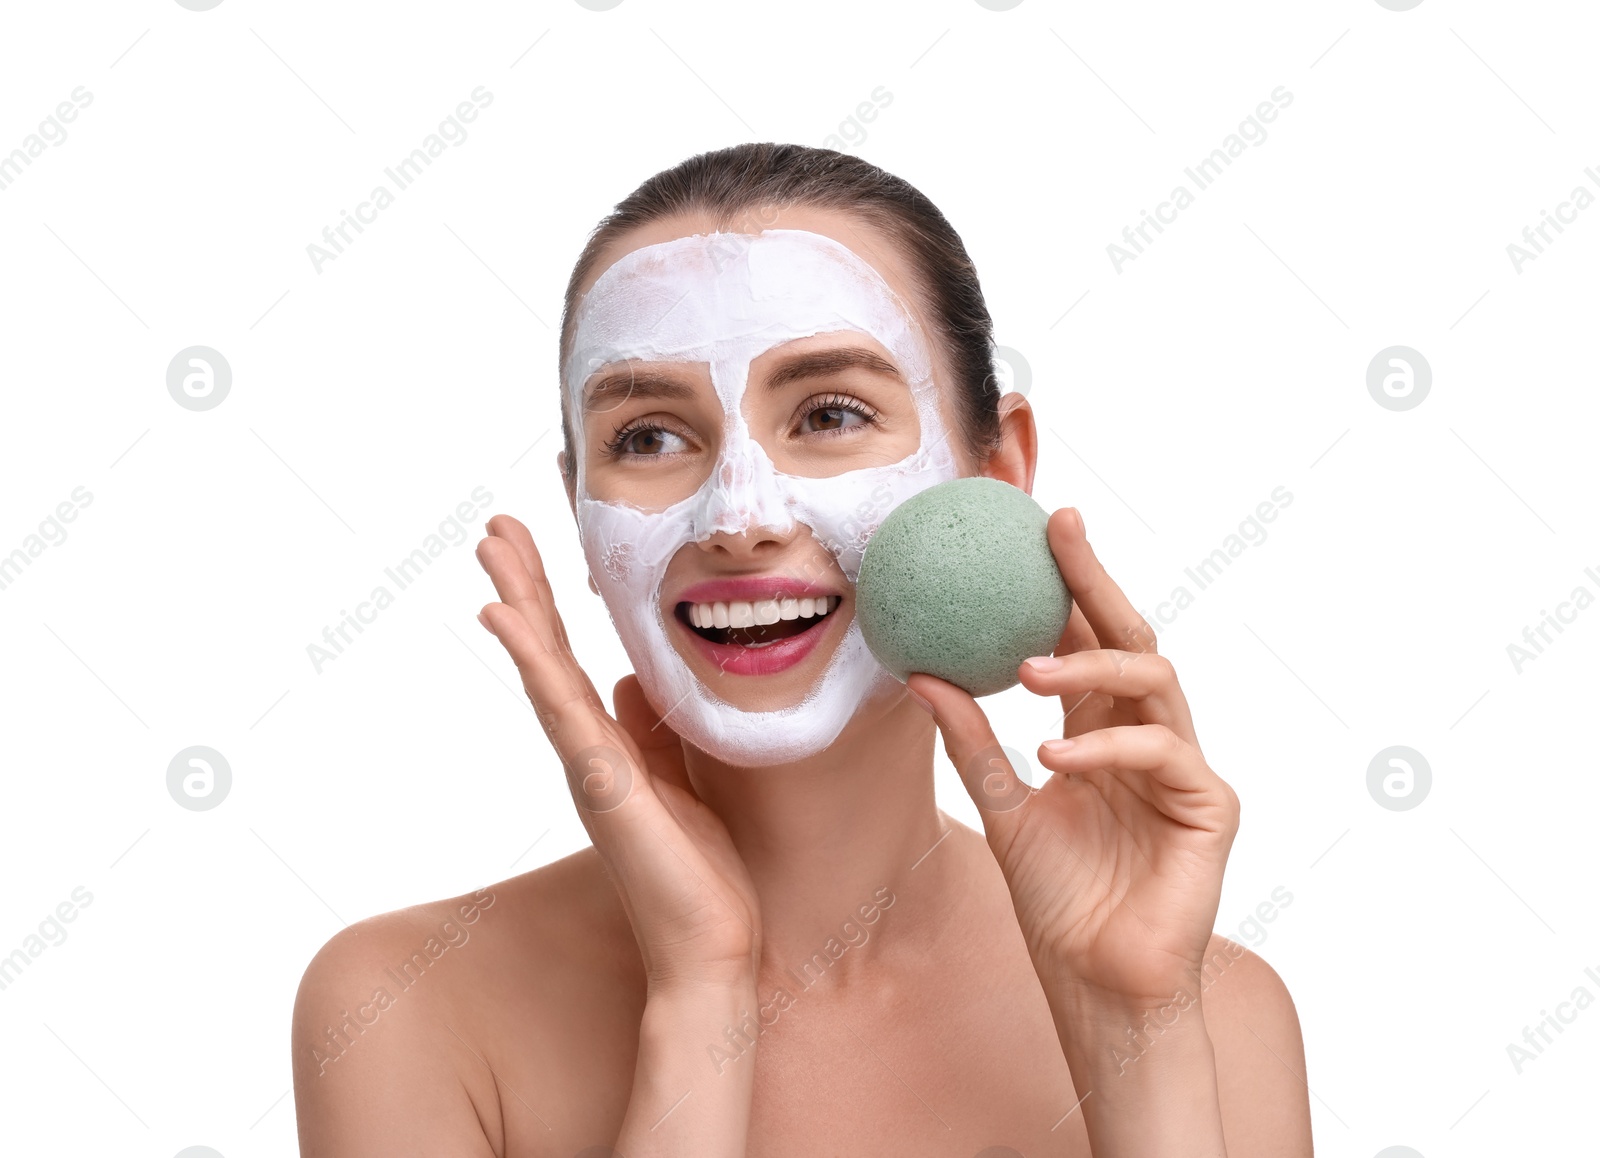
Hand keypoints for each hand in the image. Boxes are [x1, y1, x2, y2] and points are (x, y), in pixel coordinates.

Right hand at [475, 514, 761, 991]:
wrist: (712, 946)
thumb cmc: (703, 872)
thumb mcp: (681, 780)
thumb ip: (651, 731)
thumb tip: (631, 681)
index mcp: (607, 748)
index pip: (571, 658)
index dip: (549, 601)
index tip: (532, 543)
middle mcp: (587, 751)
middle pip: (546, 651)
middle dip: (523, 585)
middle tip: (495, 525)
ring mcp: (587, 764)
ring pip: (543, 667)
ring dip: (517, 602)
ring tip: (491, 545)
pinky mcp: (600, 782)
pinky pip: (559, 709)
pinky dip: (529, 658)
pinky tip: (502, 616)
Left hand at [908, 507, 1238, 1008]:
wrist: (1098, 986)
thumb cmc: (1060, 903)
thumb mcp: (1003, 807)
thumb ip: (973, 741)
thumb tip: (921, 674)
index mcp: (1101, 732)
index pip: (1086, 641)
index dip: (1064, 584)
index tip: (1032, 527)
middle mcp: (1146, 737)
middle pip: (1130, 638)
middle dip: (1096, 579)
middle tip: (1059, 531)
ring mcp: (1183, 769)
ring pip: (1154, 681)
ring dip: (1091, 666)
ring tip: (1027, 669)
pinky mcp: (1211, 806)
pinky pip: (1162, 753)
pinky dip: (1107, 748)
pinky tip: (1057, 755)